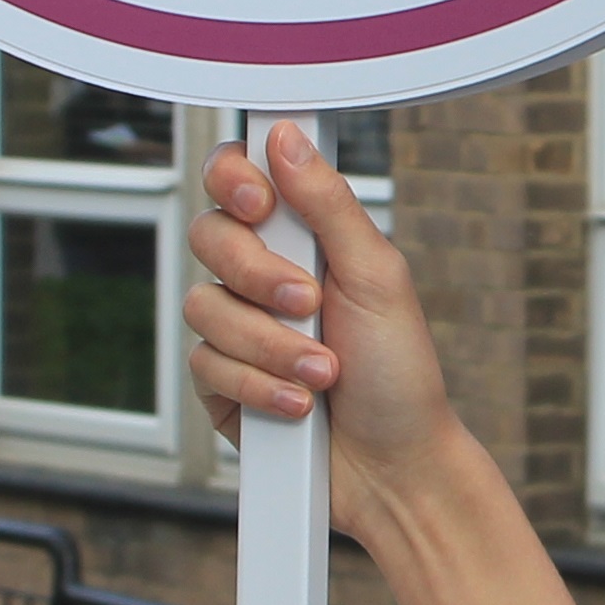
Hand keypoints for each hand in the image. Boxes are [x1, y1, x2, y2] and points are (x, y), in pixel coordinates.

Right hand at [185, 122, 470, 534]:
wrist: (392, 467)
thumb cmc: (400, 373)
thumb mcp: (378, 277)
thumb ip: (330, 205)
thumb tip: (286, 137)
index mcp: (304, 236)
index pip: (240, 179)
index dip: (234, 179)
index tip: (262, 203)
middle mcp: (262, 274)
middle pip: (210, 236)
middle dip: (259, 275)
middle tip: (309, 303)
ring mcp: (236, 327)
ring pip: (204, 306)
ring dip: (272, 345)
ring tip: (324, 372)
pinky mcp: (218, 380)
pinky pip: (205, 364)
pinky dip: (259, 386)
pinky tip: (298, 404)